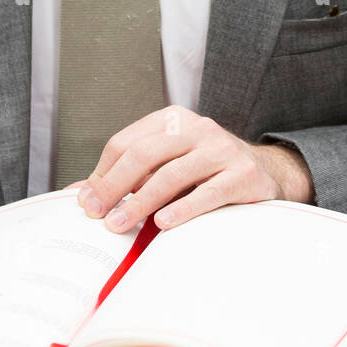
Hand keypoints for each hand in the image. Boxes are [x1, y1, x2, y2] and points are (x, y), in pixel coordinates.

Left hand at [72, 106, 313, 233]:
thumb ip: (128, 177)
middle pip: (144, 154)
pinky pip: (208, 192)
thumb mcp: (167, 165)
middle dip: (114, 187)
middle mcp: (197, 128)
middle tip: (97, 215)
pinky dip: (183, 209)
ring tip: (119, 225)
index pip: (126, 143)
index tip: (86, 203)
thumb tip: (80, 195)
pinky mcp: (244, 175)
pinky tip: (163, 224)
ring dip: (140, 203)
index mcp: (173, 121)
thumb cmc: (205, 173)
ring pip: (172, 174)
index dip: (102, 174)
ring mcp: (222, 149)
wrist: (267, 173)